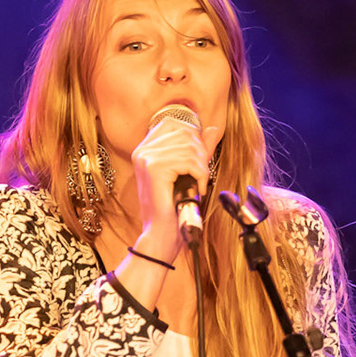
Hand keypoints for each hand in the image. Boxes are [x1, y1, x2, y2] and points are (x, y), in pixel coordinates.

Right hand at [131, 116, 222, 252]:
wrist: (161, 233)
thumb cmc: (174, 206)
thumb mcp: (189, 172)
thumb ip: (199, 149)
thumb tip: (212, 128)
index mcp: (146, 148)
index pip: (174, 122)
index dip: (194, 136)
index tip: (199, 158)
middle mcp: (143, 150)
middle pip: (185, 133)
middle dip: (201, 154)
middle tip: (201, 175)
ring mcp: (146, 158)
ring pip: (190, 148)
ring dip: (202, 167)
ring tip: (198, 184)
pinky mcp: (154, 169)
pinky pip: (190, 162)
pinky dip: (201, 176)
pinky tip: (197, 189)